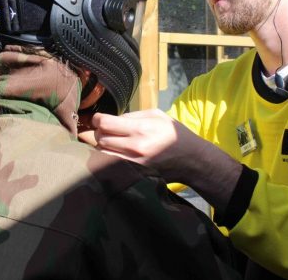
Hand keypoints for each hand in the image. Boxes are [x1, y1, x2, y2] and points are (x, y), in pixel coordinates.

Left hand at [93, 109, 208, 183]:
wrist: (190, 159)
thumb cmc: (174, 134)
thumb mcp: (156, 115)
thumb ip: (133, 115)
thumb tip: (114, 119)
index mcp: (140, 129)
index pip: (105, 123)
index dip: (97, 119)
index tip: (98, 118)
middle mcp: (134, 147)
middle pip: (100, 138)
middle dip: (99, 131)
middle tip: (106, 128)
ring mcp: (133, 163)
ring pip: (102, 152)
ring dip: (103, 144)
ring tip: (111, 139)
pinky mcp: (134, 173)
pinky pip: (111, 163)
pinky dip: (109, 155)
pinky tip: (116, 151)